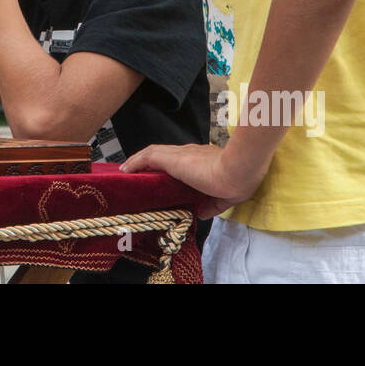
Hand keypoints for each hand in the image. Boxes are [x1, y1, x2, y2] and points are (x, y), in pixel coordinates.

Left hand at [121, 143, 259, 218]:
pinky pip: (147, 157)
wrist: (238, 170)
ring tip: (127, 170)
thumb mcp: (224, 197)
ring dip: (139, 161)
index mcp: (204, 159)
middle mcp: (191, 152)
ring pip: (154, 152)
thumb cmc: (237, 181)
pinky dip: (135, 162)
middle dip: (152, 163)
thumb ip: (212, 205)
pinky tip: (126, 169)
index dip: (170, 166)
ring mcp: (181, 154)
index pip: (182, 160)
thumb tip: (201, 213)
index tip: (161, 176)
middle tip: (140, 174)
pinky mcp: (172, 159)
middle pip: (165, 154)